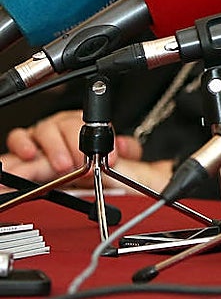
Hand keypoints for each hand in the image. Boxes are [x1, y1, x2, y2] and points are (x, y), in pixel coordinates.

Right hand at [2, 110, 152, 186]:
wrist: (64, 174)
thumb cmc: (85, 162)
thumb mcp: (111, 157)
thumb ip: (125, 151)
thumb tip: (124, 146)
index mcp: (86, 125)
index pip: (96, 124)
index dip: (103, 140)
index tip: (109, 157)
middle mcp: (63, 126)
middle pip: (70, 124)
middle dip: (77, 144)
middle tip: (83, 163)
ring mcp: (44, 134)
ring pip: (45, 129)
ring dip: (55, 148)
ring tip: (63, 165)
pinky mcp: (24, 144)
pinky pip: (18, 137)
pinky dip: (23, 144)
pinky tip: (31, 154)